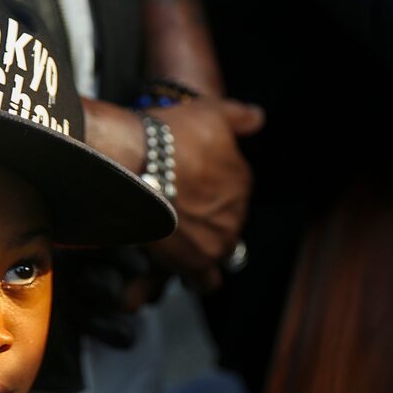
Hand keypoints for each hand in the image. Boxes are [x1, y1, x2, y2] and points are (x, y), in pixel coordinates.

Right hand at [146, 97, 262, 289]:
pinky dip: (198, 277)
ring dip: (203, 244)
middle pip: (224, 219)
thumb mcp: (210, 112)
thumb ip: (238, 117)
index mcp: (243, 180)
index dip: (209, 185)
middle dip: (206, 214)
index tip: (189, 181)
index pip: (233, 188)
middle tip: (178, 205)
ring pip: (217, 247)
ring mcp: (219, 240)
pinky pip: (206, 280)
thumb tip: (258, 117)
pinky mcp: (197, 263)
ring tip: (179, 235)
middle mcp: (236, 213)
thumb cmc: (169, 136)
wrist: (134, 162)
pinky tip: (188, 270)